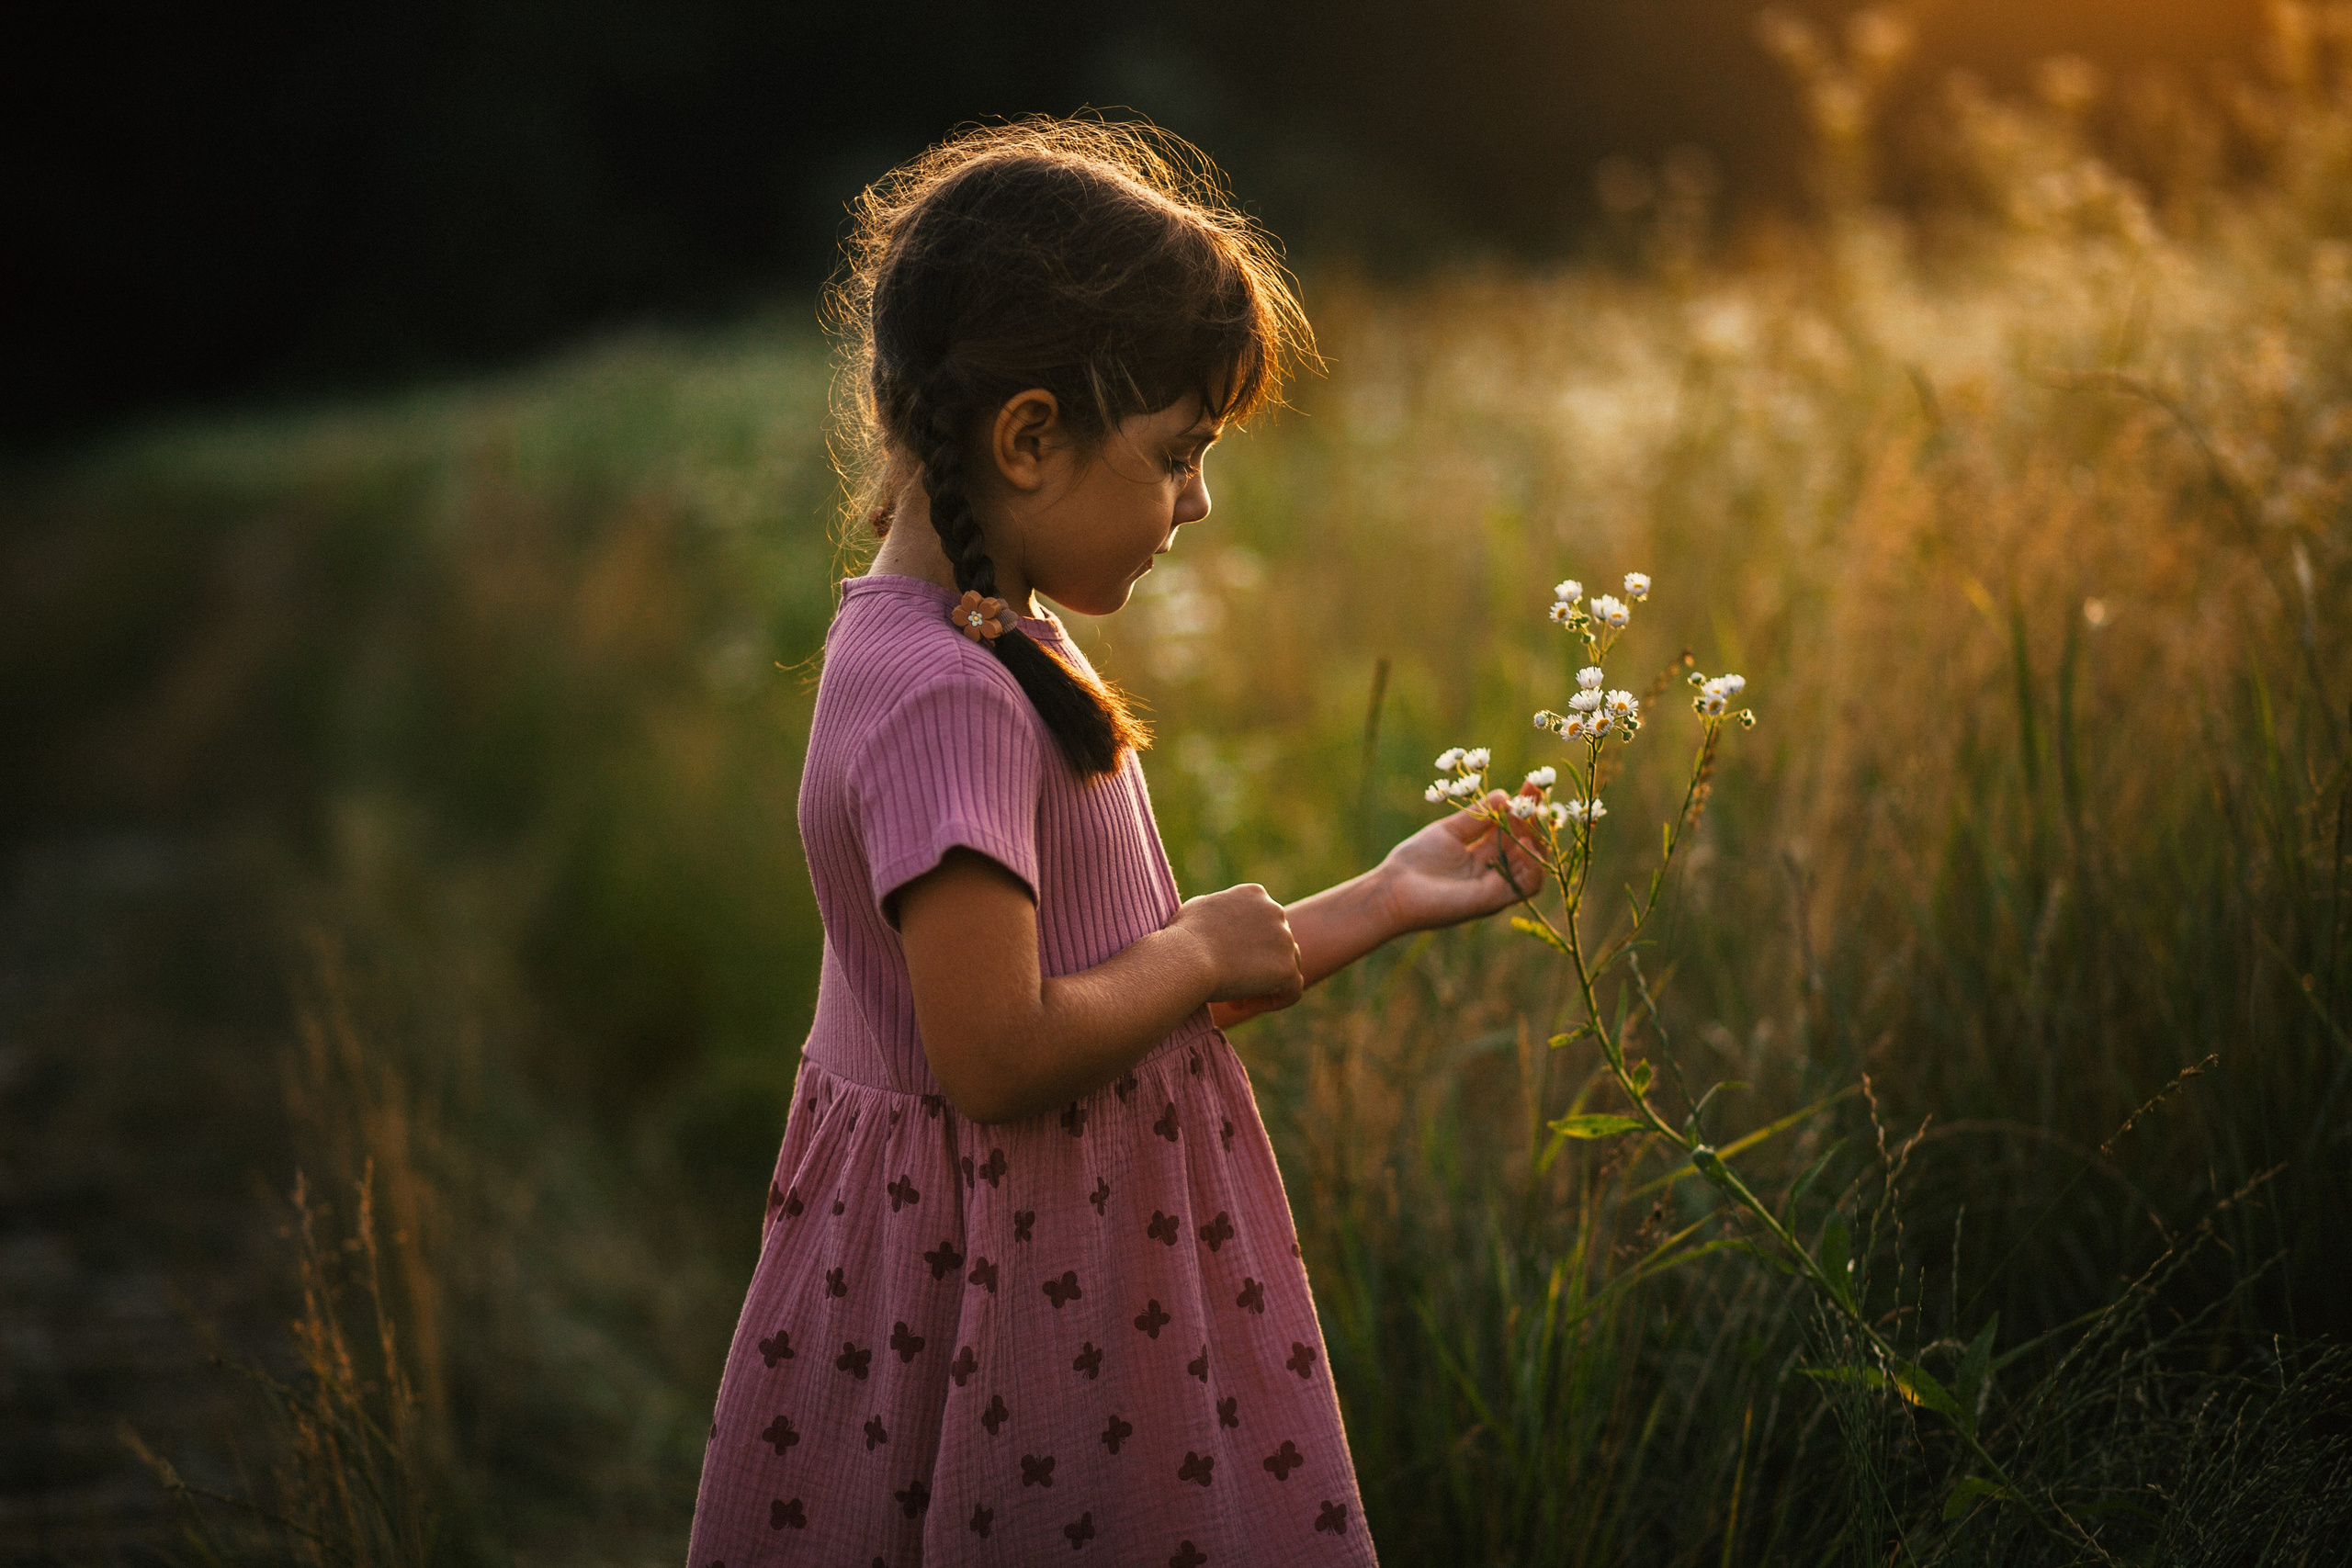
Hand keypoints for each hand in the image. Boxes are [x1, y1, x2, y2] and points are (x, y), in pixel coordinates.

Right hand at [1171, 883, 1302, 1015]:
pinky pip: (1292, 991)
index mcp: (1255, 894)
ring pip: (1287, 965)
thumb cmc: (1182, 935)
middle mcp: (1275, 911)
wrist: (1186, 957)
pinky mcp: (1286, 968)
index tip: (1222, 958)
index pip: (1261, 919)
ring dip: (1265, 981)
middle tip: (1226, 980)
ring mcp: (1285, 939)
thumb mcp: (1197, 909)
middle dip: (1254, 962)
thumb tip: (1216, 921)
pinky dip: (1273, 1001)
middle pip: (1276, 942)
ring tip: (1235, 997)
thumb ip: (1217, 911)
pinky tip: (1243, 1005)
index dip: (1245, 942)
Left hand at [1377, 790, 1548, 933]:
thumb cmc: (1416, 861)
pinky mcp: (1494, 899)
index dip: (1524, 808)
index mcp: (1483, 856)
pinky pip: (1529, 885)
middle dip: (1534, 817)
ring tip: (1526, 814)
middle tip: (1535, 792)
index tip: (1531, 784)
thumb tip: (1504, 795)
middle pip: (1528, 845)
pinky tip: (1525, 840)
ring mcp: (1496, 887)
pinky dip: (1534, 863)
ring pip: (1535, 864)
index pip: (1514, 830)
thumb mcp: (1449, 831)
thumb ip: (1477, 816)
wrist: (1393, 890)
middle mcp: (1494, 872)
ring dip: (1535, 837)